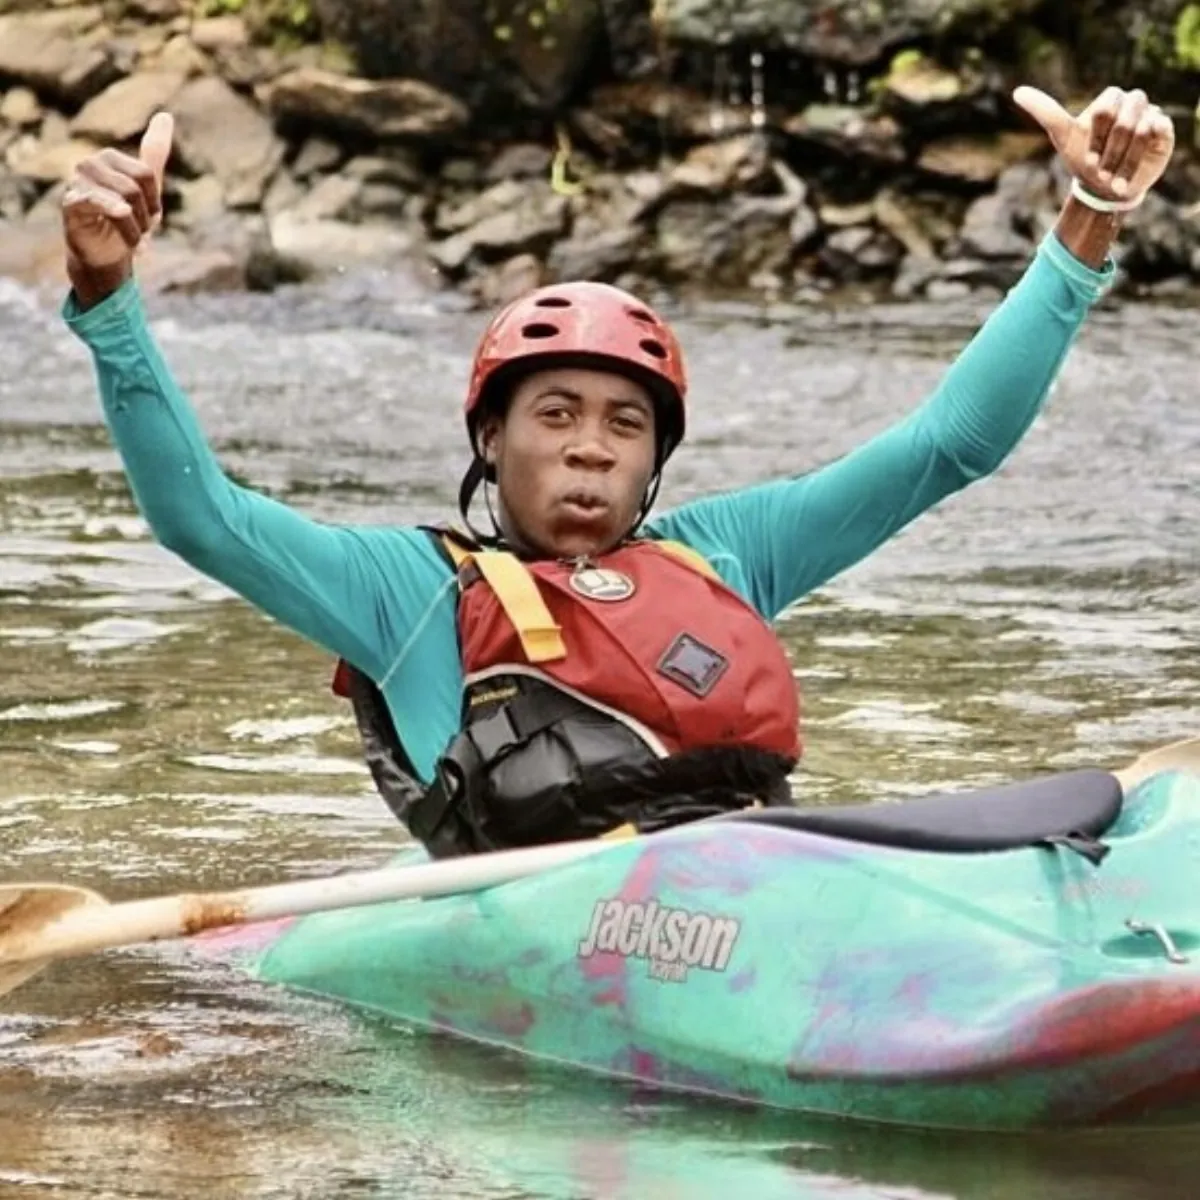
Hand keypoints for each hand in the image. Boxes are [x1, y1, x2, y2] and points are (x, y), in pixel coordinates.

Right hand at [61, 112, 173, 295]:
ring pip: (124, 201)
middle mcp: (90, 164)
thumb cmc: (126, 220)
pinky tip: (120, 222)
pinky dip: (116, 217)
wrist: (105, 254)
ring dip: (134, 228)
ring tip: (128, 236)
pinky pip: (98, 203)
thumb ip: (154, 152)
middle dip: (144, 217)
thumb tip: (165, 115)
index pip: (146, 175)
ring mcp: (76, 182)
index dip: (153, 203)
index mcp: (109, 158)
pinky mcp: (70, 204)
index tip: (147, 216)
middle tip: (135, 229)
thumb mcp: (146, 188)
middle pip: (136, 188)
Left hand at [1013, 85, 1174, 200]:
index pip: (1104, 109)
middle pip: (1124, 118)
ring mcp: (1149, 114)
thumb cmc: (1084, 159)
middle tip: (1101, 173)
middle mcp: (1130, 103)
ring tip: (1114, 180)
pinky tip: (1134, 168)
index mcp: (1108, 101)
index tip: (1087, 161)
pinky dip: (1144, 151)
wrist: (1106, 186)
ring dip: (1125, 159)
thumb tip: (1016, 91)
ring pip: (1141, 128)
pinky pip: (1159, 129)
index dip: (1096, 138)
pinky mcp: (1163, 128)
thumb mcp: (1062, 136)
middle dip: (1111, 151)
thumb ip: (1045, 111)